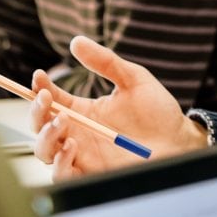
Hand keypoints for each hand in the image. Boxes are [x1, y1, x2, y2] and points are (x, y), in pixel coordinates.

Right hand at [29, 35, 206, 178]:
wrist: (179, 142)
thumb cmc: (157, 112)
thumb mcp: (132, 79)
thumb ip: (106, 61)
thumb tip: (76, 41)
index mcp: (84, 110)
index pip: (51, 99)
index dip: (40, 88)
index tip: (40, 75)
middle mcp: (78, 133)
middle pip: (40, 125)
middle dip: (36, 111)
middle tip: (46, 98)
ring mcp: (82, 156)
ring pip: (44, 151)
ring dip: (46, 135)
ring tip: (62, 121)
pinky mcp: (90, 176)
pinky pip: (62, 176)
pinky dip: (60, 163)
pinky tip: (72, 146)